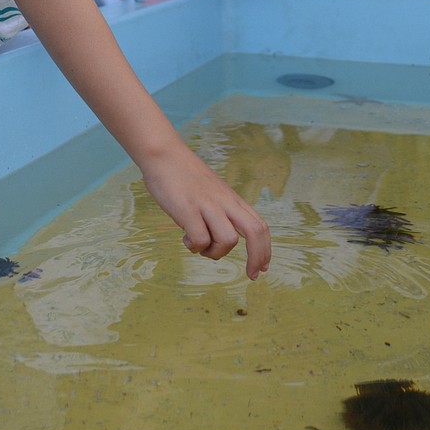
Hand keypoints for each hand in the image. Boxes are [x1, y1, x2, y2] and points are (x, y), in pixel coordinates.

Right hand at [140, 142, 271, 279]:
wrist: (164, 155)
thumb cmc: (185, 176)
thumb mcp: (212, 192)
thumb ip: (221, 211)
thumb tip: (222, 238)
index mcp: (232, 200)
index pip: (259, 225)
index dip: (265, 249)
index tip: (262, 268)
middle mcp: (224, 202)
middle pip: (254, 232)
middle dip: (257, 257)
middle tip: (251, 275)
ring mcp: (207, 205)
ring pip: (228, 240)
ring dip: (215, 253)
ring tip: (200, 247)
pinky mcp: (187, 209)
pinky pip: (200, 239)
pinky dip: (194, 246)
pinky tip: (185, 237)